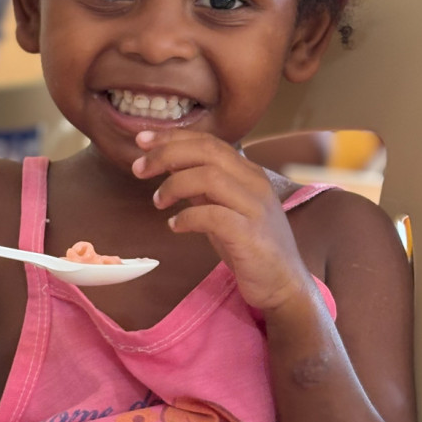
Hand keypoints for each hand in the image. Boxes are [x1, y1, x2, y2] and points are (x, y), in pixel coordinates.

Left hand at [132, 129, 311, 313]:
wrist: (283, 283)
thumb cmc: (250, 246)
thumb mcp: (223, 208)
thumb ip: (201, 187)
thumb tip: (169, 165)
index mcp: (248, 173)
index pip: (208, 142)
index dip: (173, 137)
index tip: (143, 140)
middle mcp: (254, 183)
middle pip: (207, 151)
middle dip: (166, 154)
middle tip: (139, 168)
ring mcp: (254, 207)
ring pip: (210, 176)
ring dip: (174, 185)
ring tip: (158, 201)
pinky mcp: (250, 234)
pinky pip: (213, 215)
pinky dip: (188, 217)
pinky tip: (175, 225)